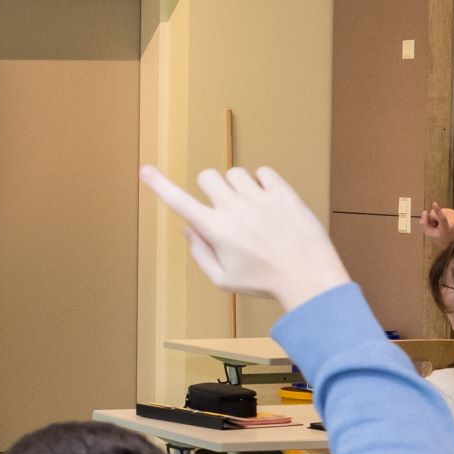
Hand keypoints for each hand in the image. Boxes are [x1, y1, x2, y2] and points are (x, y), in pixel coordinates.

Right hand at [140, 165, 350, 314]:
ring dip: (236, 186)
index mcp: (215, 229)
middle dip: (209, 188)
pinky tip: (268, 202)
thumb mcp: (223, 280)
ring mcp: (259, 197)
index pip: (178, 201)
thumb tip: (189, 229)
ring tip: (251, 207)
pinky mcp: (282, 192)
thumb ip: (200, 254)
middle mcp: (233, 208)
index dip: (159, 185)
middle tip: (223, 206)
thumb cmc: (264, 282)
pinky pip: (263, 171)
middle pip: (207, 176)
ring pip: (234, 172)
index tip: (145, 171)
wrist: (308, 277)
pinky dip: (262, 182)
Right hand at [418, 204, 453, 251]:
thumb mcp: (429, 233)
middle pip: (435, 214)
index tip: (434, 203)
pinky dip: (445, 215)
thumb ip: (425, 223)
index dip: (437, 211)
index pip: (441, 218)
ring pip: (441, 211)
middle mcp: (452, 222)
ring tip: (443, 225)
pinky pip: (446, 211)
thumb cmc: (440, 237)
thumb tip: (425, 211)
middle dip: (433, 218)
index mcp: (445, 229)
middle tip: (437, 226)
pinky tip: (448, 222)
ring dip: (439, 217)